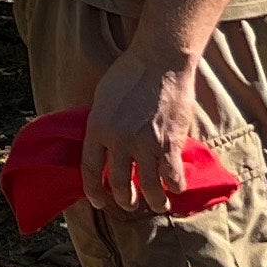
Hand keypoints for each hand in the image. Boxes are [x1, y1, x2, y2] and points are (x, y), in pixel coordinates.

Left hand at [80, 45, 211, 217]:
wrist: (161, 61)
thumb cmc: (130, 73)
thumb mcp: (102, 98)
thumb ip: (101, 124)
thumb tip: (101, 145)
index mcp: (98, 128)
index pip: (90, 170)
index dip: (94, 191)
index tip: (100, 202)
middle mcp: (119, 141)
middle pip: (119, 184)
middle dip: (125, 200)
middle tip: (130, 204)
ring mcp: (145, 144)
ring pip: (149, 187)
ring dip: (153, 201)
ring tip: (158, 205)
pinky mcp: (170, 143)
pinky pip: (172, 176)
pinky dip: (175, 185)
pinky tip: (176, 187)